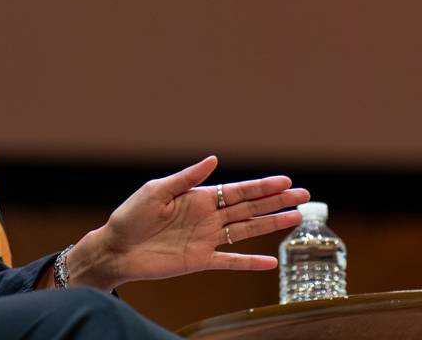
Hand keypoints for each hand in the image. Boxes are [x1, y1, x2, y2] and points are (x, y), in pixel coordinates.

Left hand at [65, 157, 306, 289]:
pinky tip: (271, 261)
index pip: (238, 190)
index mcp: (198, 197)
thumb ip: (186, 177)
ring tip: (297, 218)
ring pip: (246, 231)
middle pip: (250, 208)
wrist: (116, 249)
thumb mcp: (156, 190)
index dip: (263, 186)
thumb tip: (214, 159)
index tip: (286, 181)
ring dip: (271, 225)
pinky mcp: (200, 261)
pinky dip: (250, 262)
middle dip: (277, 201)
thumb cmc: (131, 216)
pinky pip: (231, 261)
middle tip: (305, 195)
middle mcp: (207, 217)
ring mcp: (206, 239)